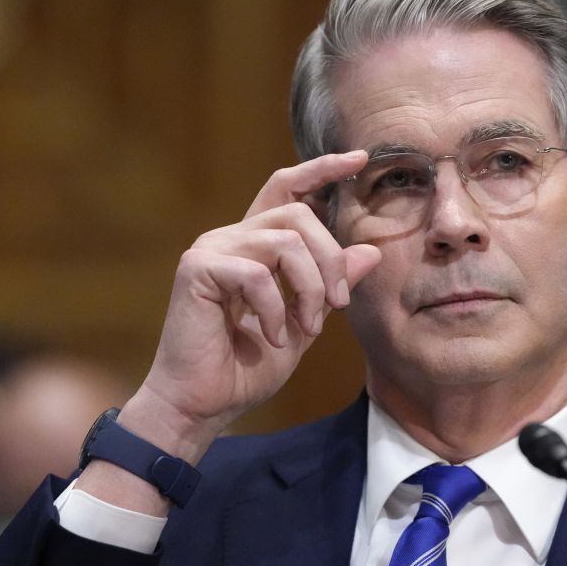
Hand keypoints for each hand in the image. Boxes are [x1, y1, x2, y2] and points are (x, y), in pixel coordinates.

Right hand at [83, 152, 379, 513]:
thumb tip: (369, 252)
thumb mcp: (304, 324)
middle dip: (330, 260)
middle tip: (337, 305)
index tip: (357, 160)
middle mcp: (230, 238)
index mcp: (254, 246)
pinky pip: (257, 274)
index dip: (321, 169)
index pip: (286, 188)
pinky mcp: (197, 269)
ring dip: (308, 287)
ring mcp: (211, 249)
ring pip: (284, 240)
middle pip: (298, 215)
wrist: (201, 405)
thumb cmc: (245, 368)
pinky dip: (274, 309)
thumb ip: (330, 288)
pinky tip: (271, 336)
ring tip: (305, 328)